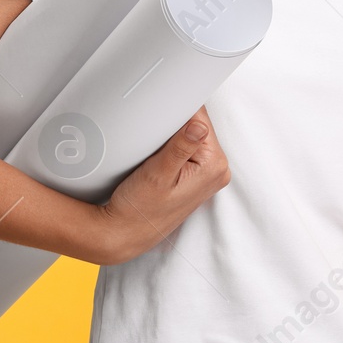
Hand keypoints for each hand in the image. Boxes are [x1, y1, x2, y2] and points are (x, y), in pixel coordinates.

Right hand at [97, 107, 229, 264]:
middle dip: (176, 123)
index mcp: (214, 166)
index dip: (178, 110)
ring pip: (191, 135)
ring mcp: (208, 173)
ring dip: (172, 135)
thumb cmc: (139, 209)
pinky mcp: (196, 176)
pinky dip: (172, 145)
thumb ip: (180, 147)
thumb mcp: (157, 174)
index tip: (161, 112)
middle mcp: (217, 170)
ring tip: (154, 150)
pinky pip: (188, 148)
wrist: (125, 232)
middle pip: (198, 125)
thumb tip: (199, 125)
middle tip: (154, 136)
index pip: (201, 118)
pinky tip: (158, 156)